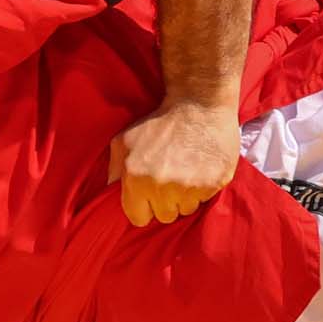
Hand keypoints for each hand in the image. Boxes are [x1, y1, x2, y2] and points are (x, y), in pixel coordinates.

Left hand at [110, 102, 240, 225]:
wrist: (199, 104)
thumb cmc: (159, 122)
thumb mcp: (125, 139)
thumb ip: (113, 168)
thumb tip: (109, 191)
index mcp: (136, 177)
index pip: (138, 218)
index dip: (143, 206)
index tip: (149, 195)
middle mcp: (161, 186)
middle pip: (163, 216)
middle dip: (164, 202)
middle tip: (170, 177)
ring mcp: (189, 187)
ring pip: (185, 210)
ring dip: (184, 196)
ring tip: (185, 171)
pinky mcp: (213, 184)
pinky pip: (204, 201)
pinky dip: (202, 189)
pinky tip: (199, 168)